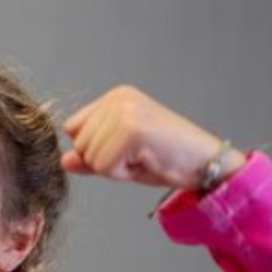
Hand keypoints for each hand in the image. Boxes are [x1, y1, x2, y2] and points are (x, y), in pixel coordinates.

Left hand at [62, 85, 245, 189]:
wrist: (206, 163)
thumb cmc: (166, 158)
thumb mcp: (119, 157)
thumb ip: (89, 157)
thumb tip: (64, 160)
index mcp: (115, 97)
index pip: (73, 128)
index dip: (94, 148)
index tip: (127, 148)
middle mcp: (118, 99)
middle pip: (78, 144)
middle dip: (104, 160)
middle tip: (138, 155)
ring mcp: (125, 112)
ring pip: (89, 156)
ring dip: (114, 167)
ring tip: (143, 157)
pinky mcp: (132, 131)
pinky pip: (104, 166)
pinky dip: (122, 173)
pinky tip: (147, 161)